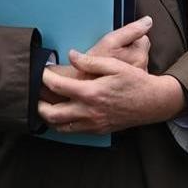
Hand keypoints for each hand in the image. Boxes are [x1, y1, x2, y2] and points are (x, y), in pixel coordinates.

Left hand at [37, 50, 184, 134]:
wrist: (152, 102)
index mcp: (91, 93)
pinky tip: (62, 115)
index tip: (42, 71)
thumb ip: (90, 61)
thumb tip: (71, 55)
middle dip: (39, 104)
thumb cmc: (134, 81)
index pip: (58, 87)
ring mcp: (93, 124)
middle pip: (52, 114)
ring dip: (49, 118)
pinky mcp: (98, 130)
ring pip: (61, 127)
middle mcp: (89, 111)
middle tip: (35, 94)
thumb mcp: (114, 65)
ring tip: (44, 106)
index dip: (45, 77)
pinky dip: (63, 124)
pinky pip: (74, 131)